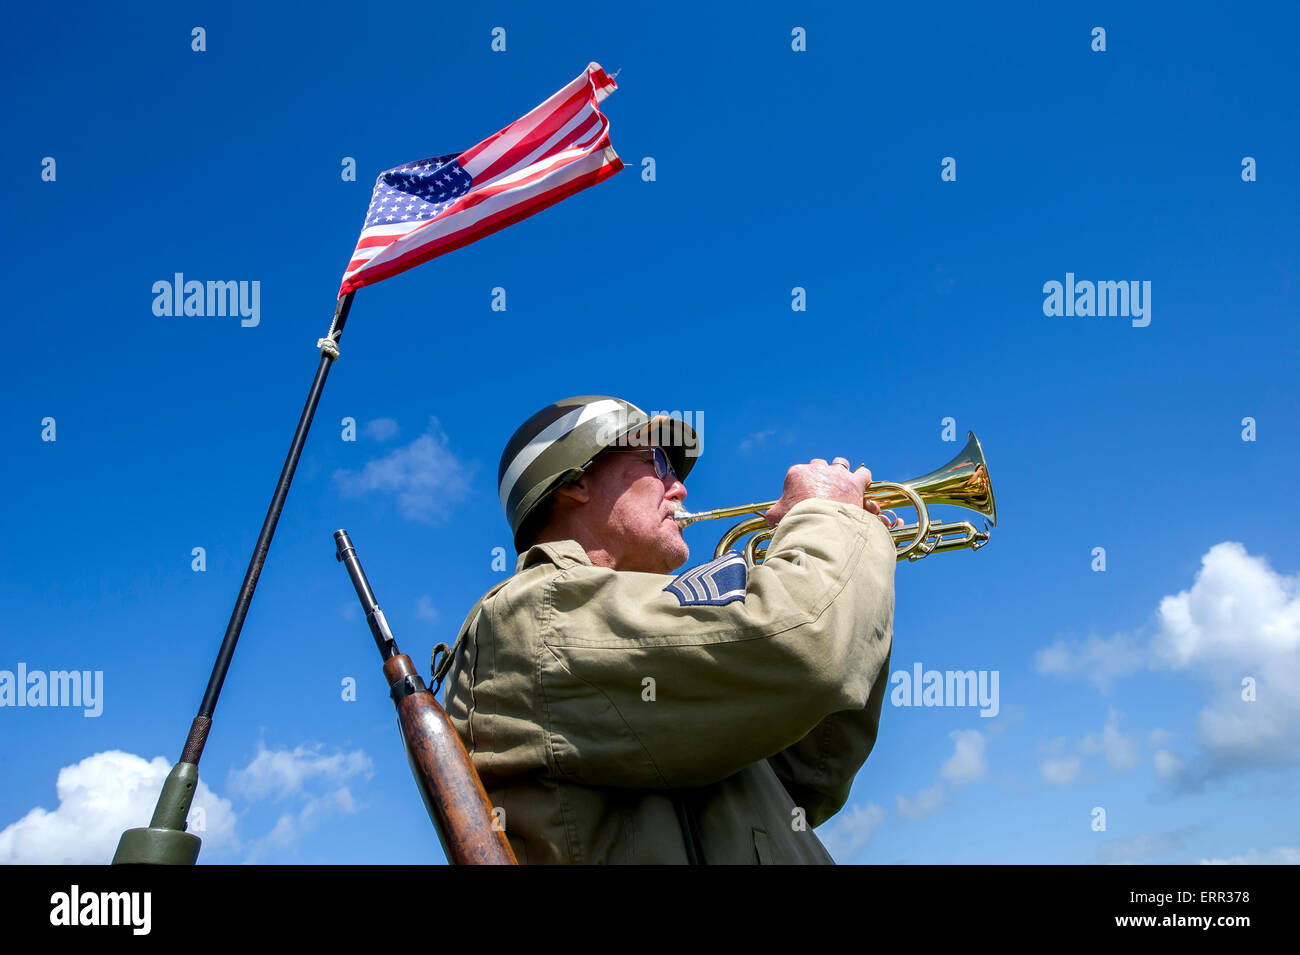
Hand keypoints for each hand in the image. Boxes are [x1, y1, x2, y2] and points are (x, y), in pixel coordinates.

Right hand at [764, 457, 899, 531]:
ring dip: (841, 473)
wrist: (816, 523)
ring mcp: (837, 474)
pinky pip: (863, 474)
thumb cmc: (794, 519)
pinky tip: (861, 488)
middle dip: (822, 474)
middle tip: (823, 489)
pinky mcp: (854, 482)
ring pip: (841, 464)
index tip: (806, 494)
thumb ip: (774, 514)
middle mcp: (817, 469)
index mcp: (797, 473)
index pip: (801, 472)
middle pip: (820, 465)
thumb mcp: (776, 517)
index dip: (804, 483)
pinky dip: (863, 480)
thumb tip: (770, 519)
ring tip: (842, 485)